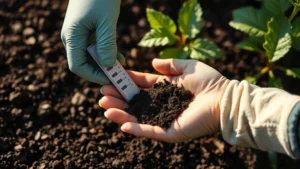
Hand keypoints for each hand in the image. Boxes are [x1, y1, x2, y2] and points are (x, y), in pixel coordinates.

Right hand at [61, 0, 121, 83]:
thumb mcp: (106, 21)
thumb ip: (106, 45)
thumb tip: (107, 66)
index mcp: (71, 37)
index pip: (78, 67)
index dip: (94, 77)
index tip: (112, 79)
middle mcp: (71, 38)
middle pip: (84, 64)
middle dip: (101, 72)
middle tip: (120, 76)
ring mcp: (78, 34)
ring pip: (90, 57)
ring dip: (105, 64)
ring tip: (122, 67)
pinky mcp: (86, 30)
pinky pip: (94, 48)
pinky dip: (106, 54)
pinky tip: (119, 57)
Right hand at [99, 59, 228, 142]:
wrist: (224, 98)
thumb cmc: (209, 81)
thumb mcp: (187, 66)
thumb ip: (170, 64)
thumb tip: (153, 62)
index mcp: (164, 89)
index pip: (139, 86)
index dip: (125, 82)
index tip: (110, 78)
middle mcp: (161, 104)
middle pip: (134, 102)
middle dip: (118, 98)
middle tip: (102, 94)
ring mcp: (164, 119)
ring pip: (137, 117)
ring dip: (121, 113)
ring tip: (105, 106)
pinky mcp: (170, 131)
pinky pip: (150, 131)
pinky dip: (136, 128)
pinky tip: (122, 123)